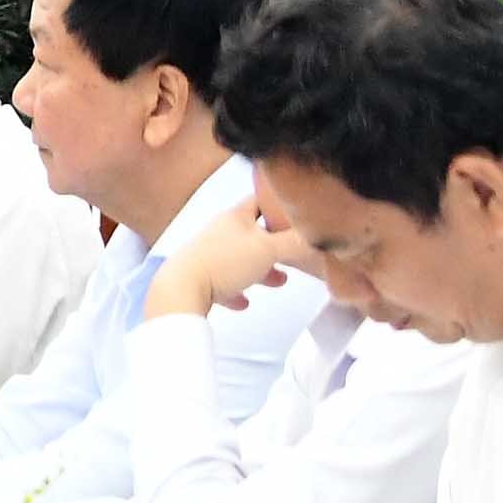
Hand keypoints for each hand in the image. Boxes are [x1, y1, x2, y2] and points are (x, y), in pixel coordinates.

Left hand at [149, 205, 291, 321]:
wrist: (181, 287)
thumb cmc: (226, 261)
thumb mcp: (269, 248)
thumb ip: (296, 242)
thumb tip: (321, 237)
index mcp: (235, 217)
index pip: (261, 200)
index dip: (281, 203)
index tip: (300, 211)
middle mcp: (220, 232)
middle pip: (254, 234)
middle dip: (277, 245)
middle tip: (296, 255)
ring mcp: (208, 254)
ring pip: (241, 259)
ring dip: (261, 270)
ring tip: (280, 281)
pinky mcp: (199, 278)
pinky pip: (223, 283)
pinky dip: (236, 291)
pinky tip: (243, 303)